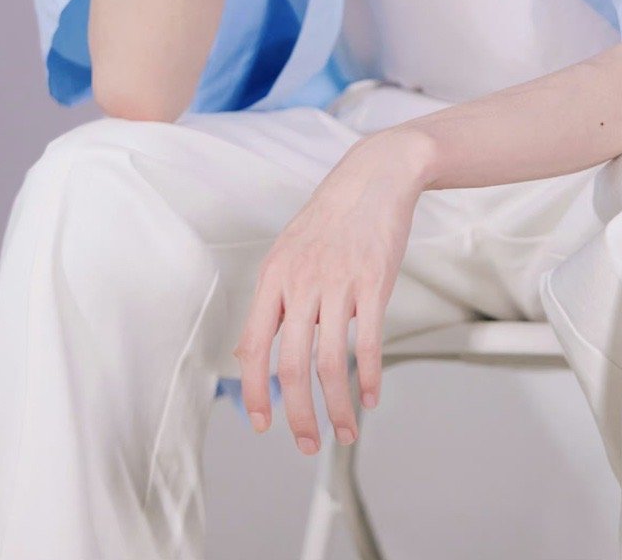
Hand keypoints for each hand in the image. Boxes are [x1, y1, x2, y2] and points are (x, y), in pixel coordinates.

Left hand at [232, 133, 432, 453]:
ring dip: (337, 407)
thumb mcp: (287, 252)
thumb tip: (247, 352)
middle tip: (306, 444)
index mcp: (274, 277)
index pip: (254, 347)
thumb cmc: (331, 218)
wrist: (374, 176)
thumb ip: (271, 301)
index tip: (262, 424)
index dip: (254, 392)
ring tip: (345, 431)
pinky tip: (372, 397)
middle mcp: (301, 282)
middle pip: (292, 365)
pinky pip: (368, 342)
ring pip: (330, 362)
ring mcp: (338, 282)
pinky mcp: (374, 282)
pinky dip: (370, 377)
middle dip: (297, 415)